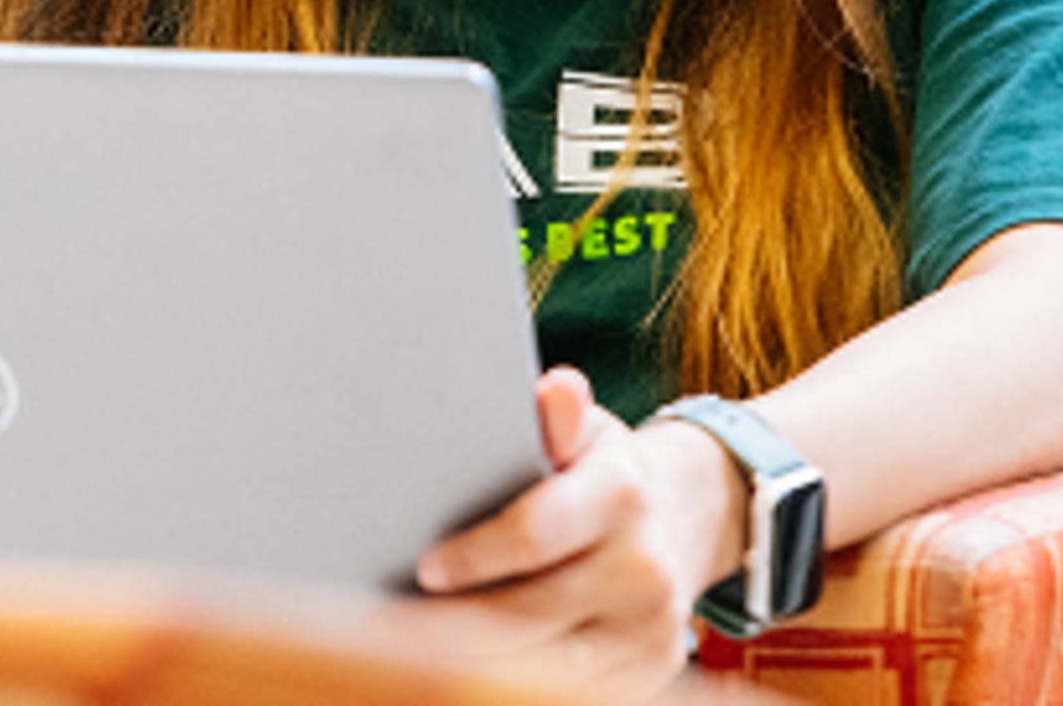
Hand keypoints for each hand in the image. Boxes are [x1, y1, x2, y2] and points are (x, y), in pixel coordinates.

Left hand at [392, 367, 744, 696]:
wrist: (678, 524)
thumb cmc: (598, 475)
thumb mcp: (583, 434)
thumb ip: (556, 419)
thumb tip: (557, 387)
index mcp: (620, 495)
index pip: (534, 535)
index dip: (473, 557)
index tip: (422, 569)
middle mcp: (643, 568)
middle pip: (527, 614)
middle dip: (451, 628)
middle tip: (383, 633)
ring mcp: (649, 630)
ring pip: (543, 667)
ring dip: (471, 667)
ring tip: (407, 660)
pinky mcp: (647, 674)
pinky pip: (572, 693)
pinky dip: (512, 687)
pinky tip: (463, 678)